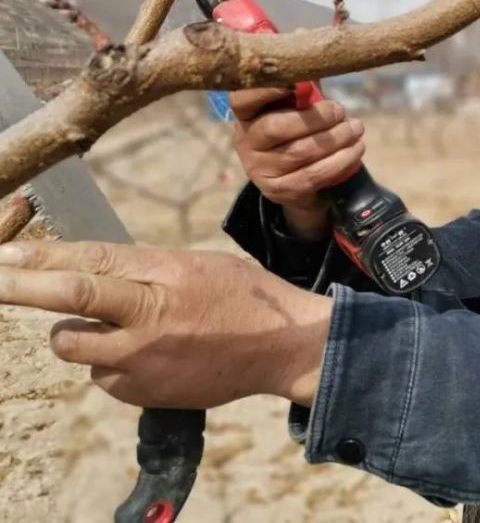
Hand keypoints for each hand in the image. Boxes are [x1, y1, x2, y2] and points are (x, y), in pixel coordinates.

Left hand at [0, 241, 331, 408]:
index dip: (40, 258)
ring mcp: (145, 362)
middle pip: (70, 303)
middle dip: (24, 289)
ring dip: (77, 332)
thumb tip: (83, 267)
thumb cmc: (242, 296)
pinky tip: (146, 353)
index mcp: (164, 278)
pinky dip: (110, 363)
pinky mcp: (145, 394)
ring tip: (113, 324)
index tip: (3, 257)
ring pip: (75, 346)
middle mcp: (149, 320)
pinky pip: (102, 377)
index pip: (90, 263)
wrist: (280, 347)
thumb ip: (140, 267)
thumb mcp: (194, 264)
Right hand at [230, 87, 365, 238]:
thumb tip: (321, 63)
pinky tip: (356, 149)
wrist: (296, 179)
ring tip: (356, 128)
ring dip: (335, 138)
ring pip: (300, 152)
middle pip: (277, 127)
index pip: (241, 99)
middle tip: (340, 111)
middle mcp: (246, 142)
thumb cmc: (298, 129)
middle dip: (316, 118)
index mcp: (246, 114)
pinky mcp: (280, 190)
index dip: (264, 91)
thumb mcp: (294, 106)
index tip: (293, 83)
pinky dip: (340, 160)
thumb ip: (303, 88)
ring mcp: (260, 169)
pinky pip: (314, 174)